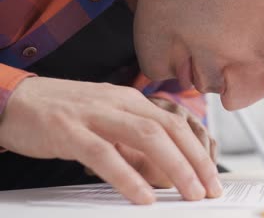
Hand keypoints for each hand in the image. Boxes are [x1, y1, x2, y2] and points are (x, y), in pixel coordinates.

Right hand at [0, 77, 221, 203]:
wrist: (15, 98)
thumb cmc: (64, 112)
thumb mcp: (107, 122)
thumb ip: (133, 145)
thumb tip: (161, 172)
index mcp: (131, 100)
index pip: (175, 124)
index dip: (198, 151)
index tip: (211, 177)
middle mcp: (119, 102)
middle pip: (169, 129)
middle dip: (195, 161)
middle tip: (209, 189)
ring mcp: (95, 114)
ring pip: (146, 137)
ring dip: (174, 167)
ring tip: (190, 193)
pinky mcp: (69, 130)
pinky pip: (105, 154)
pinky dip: (128, 176)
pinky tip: (143, 196)